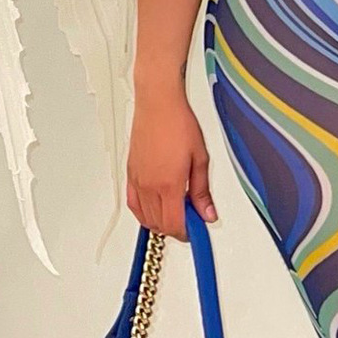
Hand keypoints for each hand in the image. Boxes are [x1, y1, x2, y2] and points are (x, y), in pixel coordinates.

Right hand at [125, 83, 217, 237]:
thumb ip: (202, 191)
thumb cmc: (178, 124)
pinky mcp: (130, 174)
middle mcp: (149, 186)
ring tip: (176, 211)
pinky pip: (133, 204)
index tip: (196, 228)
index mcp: (169, 184)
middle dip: (176, 228)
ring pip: (145, 217)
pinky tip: (155, 208)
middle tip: (190, 218)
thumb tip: (207, 213)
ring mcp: (137, 181)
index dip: (187, 233)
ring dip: (160, 222)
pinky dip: (144, 213)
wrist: (158, 105)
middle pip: (159, 225)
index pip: (174, 224)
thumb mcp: (200, 159)